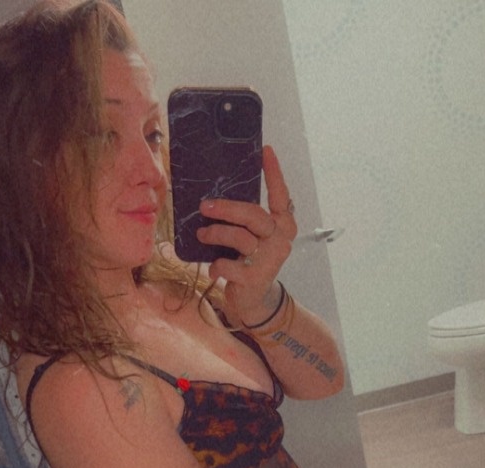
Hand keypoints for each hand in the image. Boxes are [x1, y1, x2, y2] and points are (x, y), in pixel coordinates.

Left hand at [196, 145, 296, 324]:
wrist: (253, 300)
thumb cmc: (249, 260)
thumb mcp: (252, 236)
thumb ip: (245, 219)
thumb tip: (215, 196)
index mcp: (283, 225)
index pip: (280, 195)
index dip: (274, 173)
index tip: (265, 151)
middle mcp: (281, 240)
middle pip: (253, 215)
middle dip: (226, 208)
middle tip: (205, 206)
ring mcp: (269, 260)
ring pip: (239, 237)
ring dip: (215, 233)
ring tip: (202, 233)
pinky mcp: (254, 278)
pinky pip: (228, 264)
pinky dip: (217, 264)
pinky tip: (214, 266)